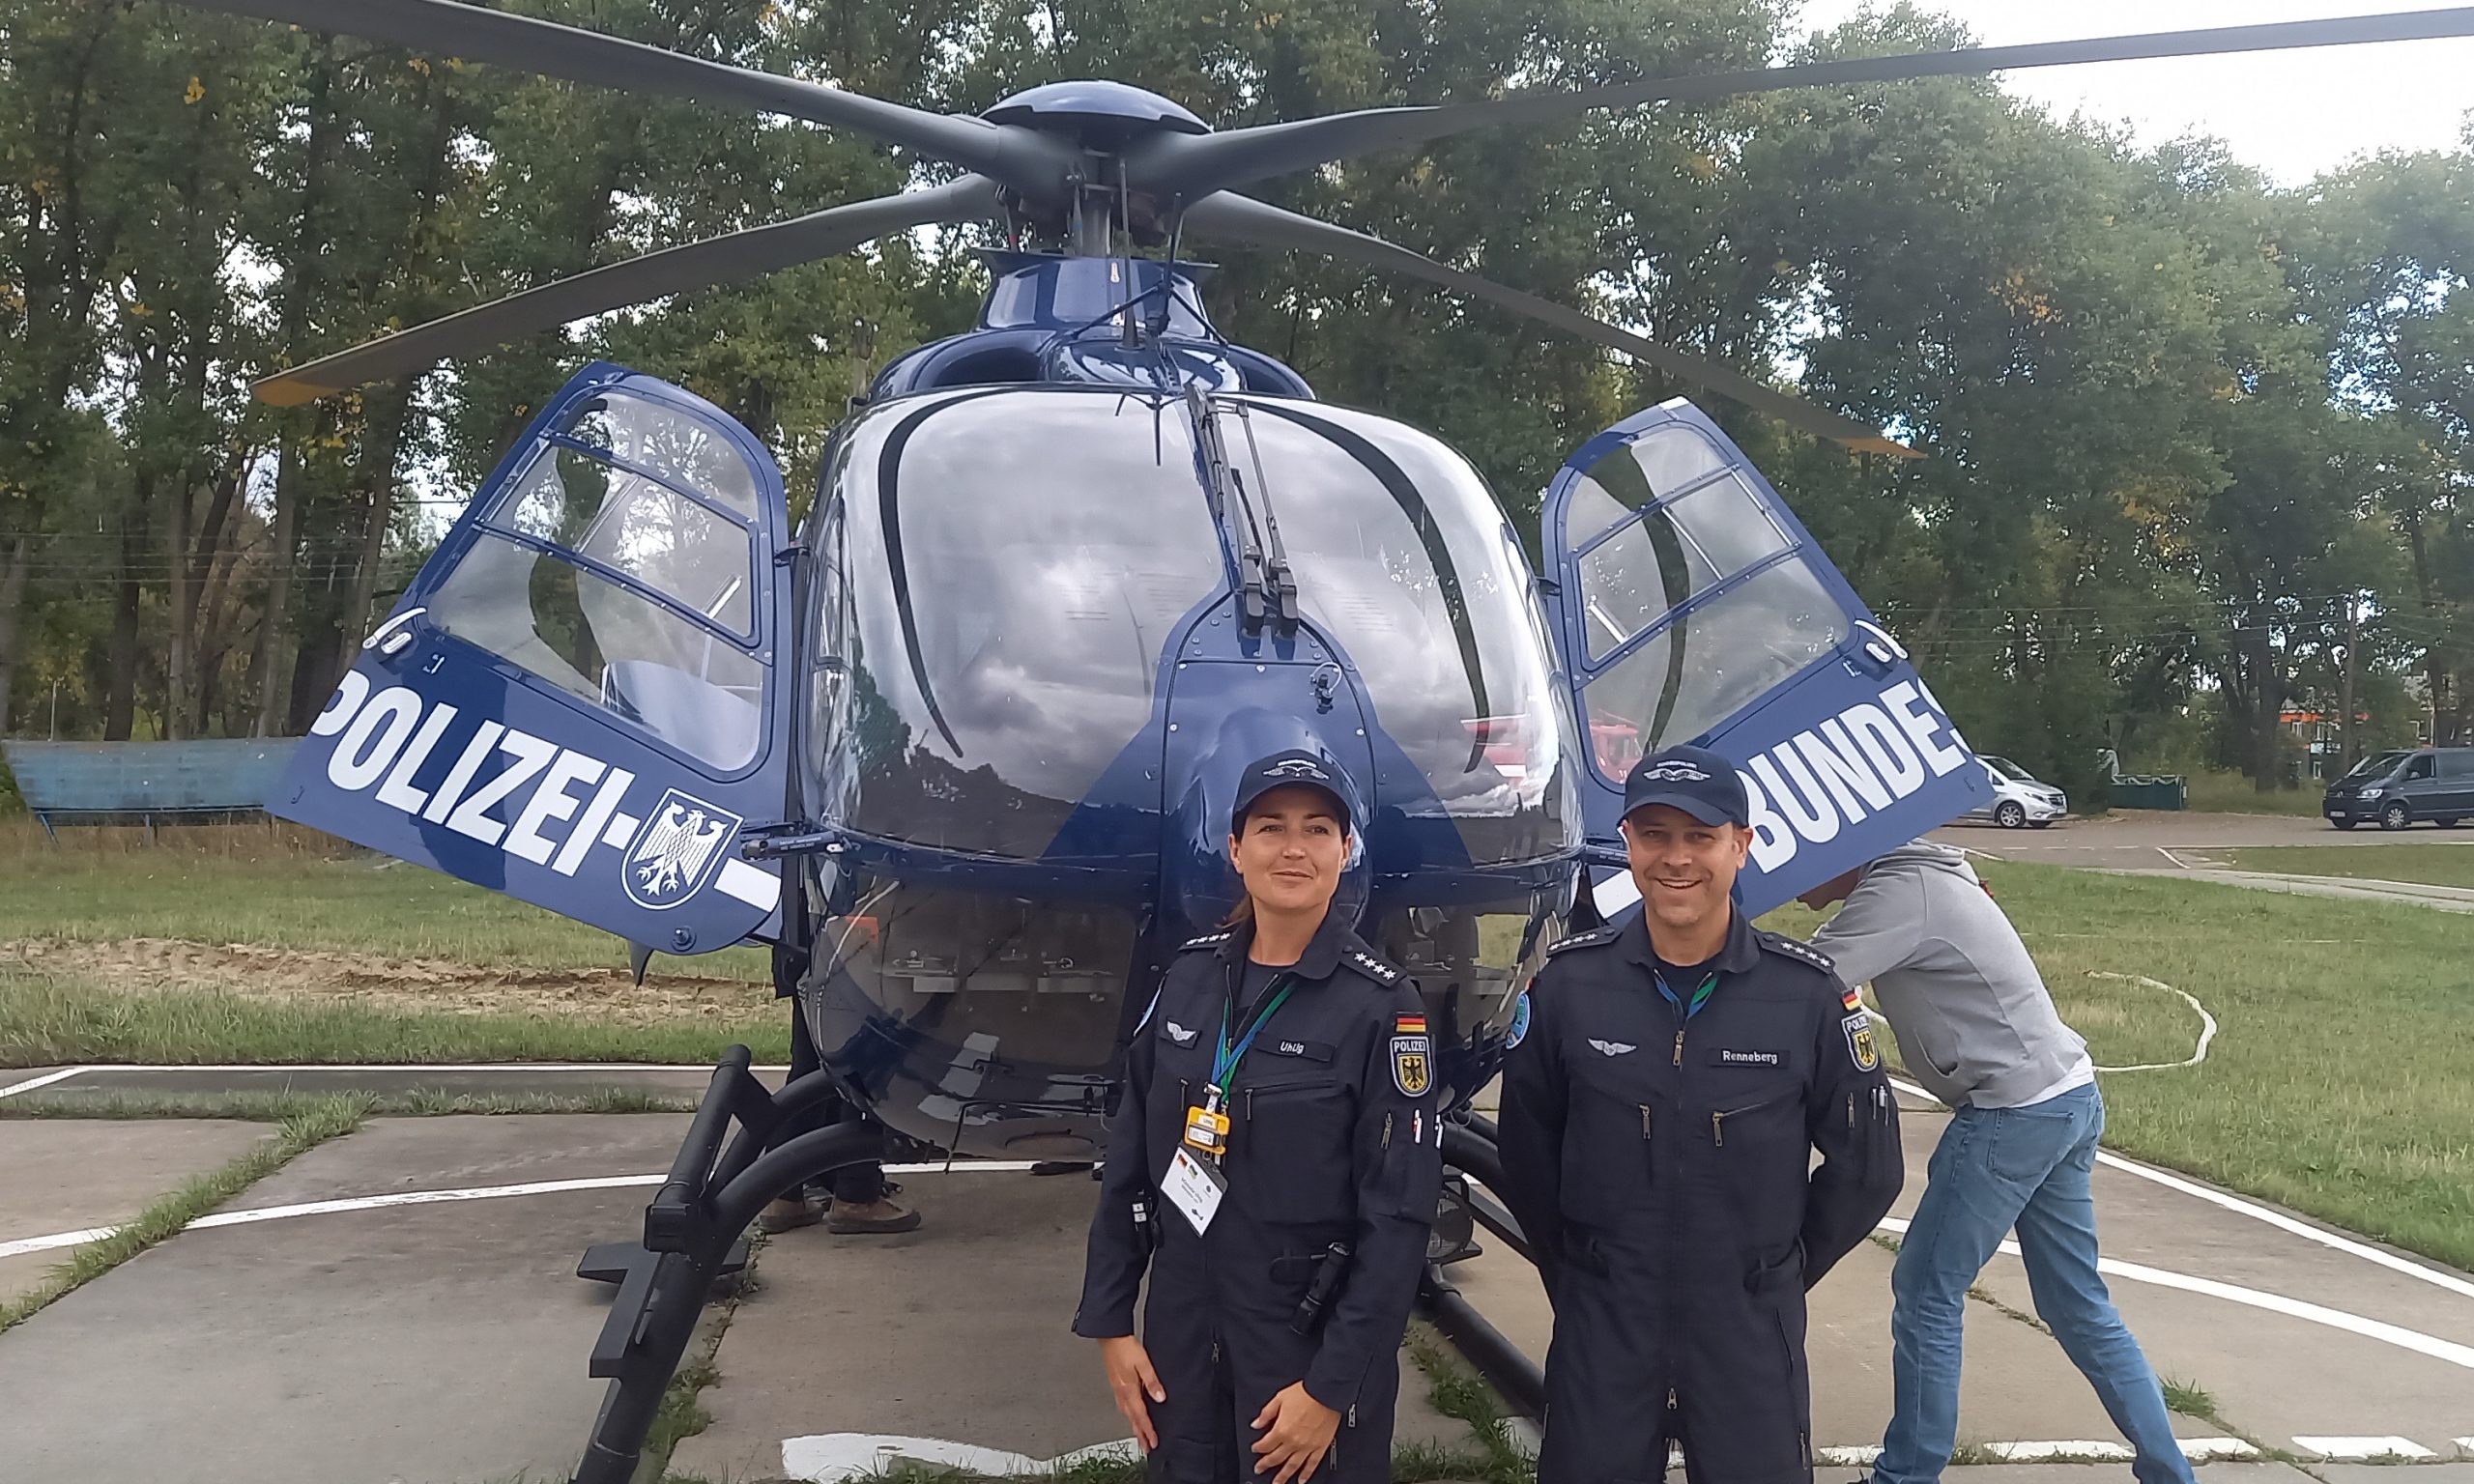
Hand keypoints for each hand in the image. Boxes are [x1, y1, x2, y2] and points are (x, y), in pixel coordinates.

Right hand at [1098, 1335, 1164, 1450]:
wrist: (1110, 1336)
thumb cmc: (1125, 1348)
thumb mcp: (1143, 1363)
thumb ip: (1152, 1382)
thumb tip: (1160, 1398)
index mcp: (1129, 1390)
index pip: (1141, 1416)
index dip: (1148, 1431)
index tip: (1153, 1442)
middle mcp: (1122, 1393)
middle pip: (1132, 1419)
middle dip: (1140, 1434)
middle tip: (1146, 1447)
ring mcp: (1117, 1389)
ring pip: (1127, 1414)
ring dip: (1134, 1426)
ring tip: (1139, 1435)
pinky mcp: (1116, 1384)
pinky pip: (1123, 1405)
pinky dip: (1129, 1414)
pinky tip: (1130, 1413)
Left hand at [1250, 1381, 1339, 1482]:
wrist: (1326, 1393)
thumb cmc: (1305, 1393)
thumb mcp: (1279, 1398)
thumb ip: (1266, 1413)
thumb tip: (1256, 1424)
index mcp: (1281, 1430)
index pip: (1266, 1445)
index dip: (1258, 1448)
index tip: (1255, 1450)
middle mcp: (1293, 1441)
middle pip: (1276, 1458)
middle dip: (1265, 1465)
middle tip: (1259, 1470)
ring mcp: (1307, 1447)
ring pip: (1292, 1466)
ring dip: (1283, 1476)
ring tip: (1277, 1483)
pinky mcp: (1320, 1447)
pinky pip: (1312, 1465)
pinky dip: (1306, 1474)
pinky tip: (1301, 1480)